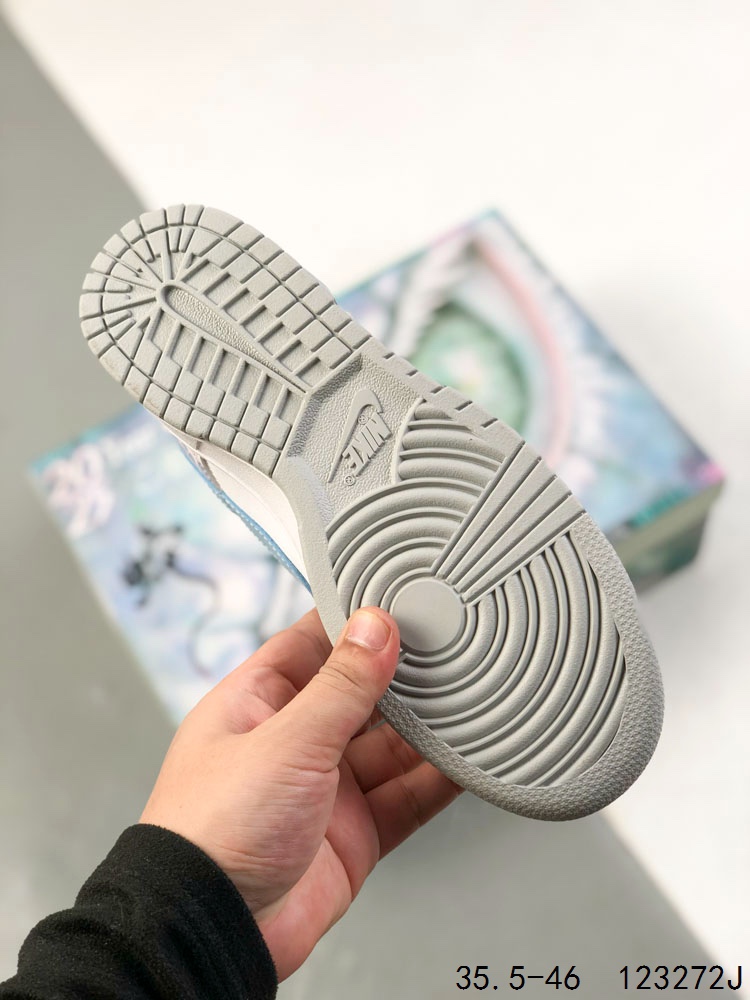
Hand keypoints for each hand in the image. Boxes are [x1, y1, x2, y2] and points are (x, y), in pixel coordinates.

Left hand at [140, 607, 460, 979]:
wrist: (212, 930)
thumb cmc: (210, 832)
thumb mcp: (285, 740)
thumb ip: (341, 686)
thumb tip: (374, 627)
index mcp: (258, 703)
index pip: (312, 643)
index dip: (354, 622)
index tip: (398, 602)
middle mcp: (292, 741)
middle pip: (360, 695)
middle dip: (401, 677)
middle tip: (447, 651)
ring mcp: (324, 789)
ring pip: (390, 746)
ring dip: (426, 729)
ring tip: (467, 700)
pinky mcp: (353, 834)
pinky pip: (405, 797)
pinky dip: (437, 780)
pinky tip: (464, 759)